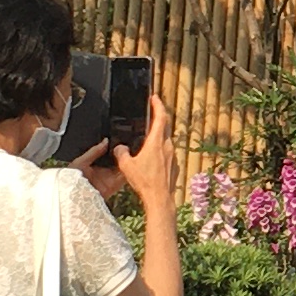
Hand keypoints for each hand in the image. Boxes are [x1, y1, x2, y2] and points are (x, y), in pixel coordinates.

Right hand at [111, 96, 178, 212]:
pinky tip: (152, 157)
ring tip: (149, 137)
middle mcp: (167, 146)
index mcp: (156, 142)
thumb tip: (120, 148)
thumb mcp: (126, 166)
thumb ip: (121, 153)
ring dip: (159, 136)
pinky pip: (168, 152)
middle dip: (159, 118)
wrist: (160, 198)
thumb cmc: (144, 181)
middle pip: (165, 126)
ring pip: (167, 140)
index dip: (158, 105)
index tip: (155, 97)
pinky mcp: (174, 165)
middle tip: (152, 113)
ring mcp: (173, 156)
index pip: (160, 117)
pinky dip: (161, 150)